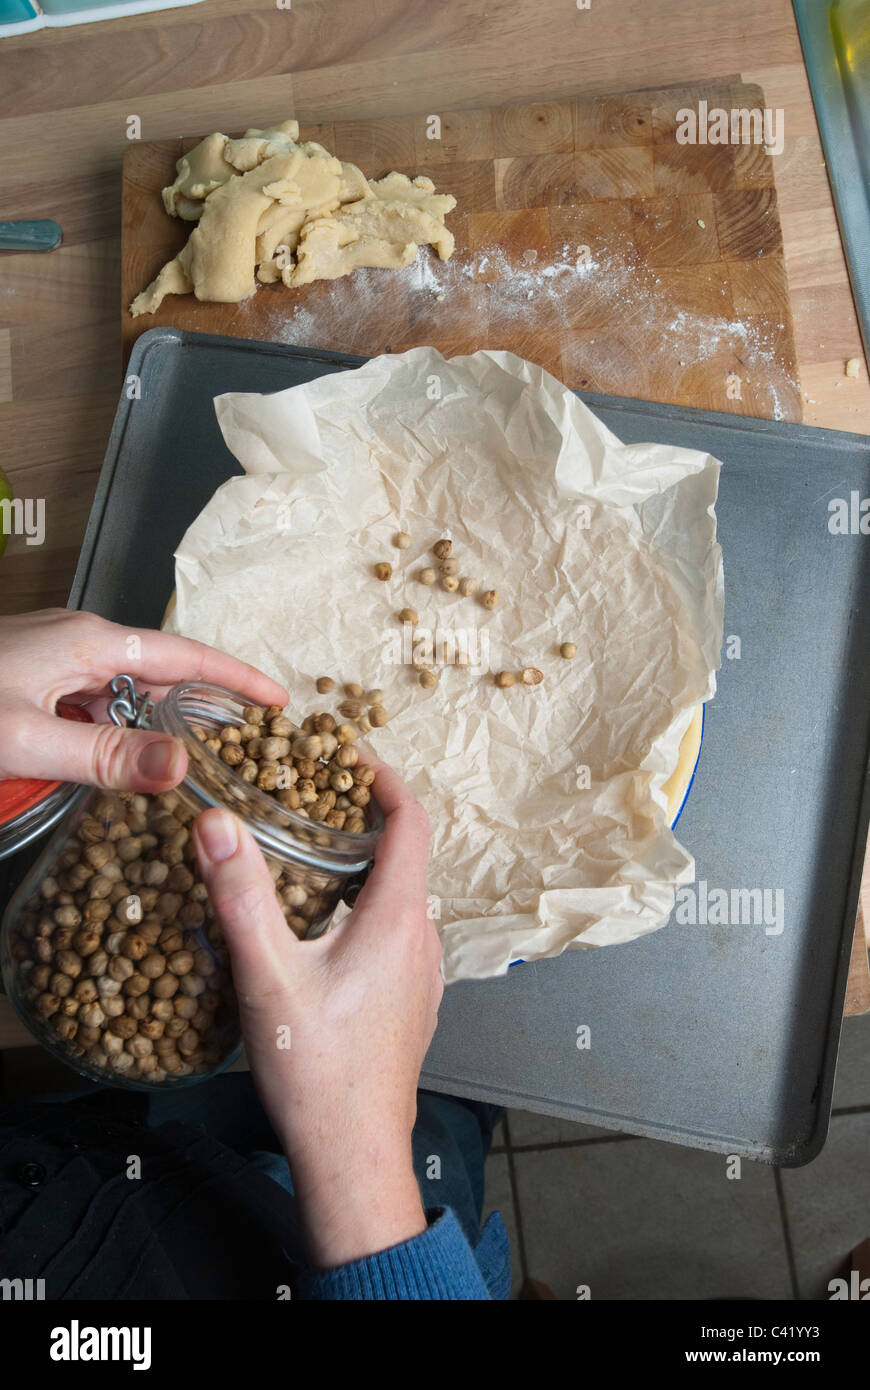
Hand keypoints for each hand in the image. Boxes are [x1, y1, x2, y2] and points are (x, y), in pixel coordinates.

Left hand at [0, 608, 286, 792]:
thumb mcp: (25, 739)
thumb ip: (103, 755)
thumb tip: (182, 767)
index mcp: (90, 642)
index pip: (185, 656)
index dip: (236, 678)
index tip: (277, 700)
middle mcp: (78, 640)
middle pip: (159, 674)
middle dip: (201, 707)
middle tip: (242, 744)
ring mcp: (53, 656)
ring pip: (123, 692)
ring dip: (152, 725)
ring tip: (190, 761)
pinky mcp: (32, 675)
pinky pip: (92, 700)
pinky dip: (115, 728)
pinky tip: (118, 758)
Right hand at [193, 757, 441, 1268]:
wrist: (354, 1153)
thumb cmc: (319, 1070)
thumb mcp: (269, 975)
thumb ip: (242, 895)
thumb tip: (217, 823)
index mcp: (399, 918)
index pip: (411, 820)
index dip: (385, 779)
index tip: (351, 756)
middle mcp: (423, 938)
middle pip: (403, 856)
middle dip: (361, 821)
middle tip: (310, 801)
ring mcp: (422, 974)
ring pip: (398, 899)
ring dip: (361, 870)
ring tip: (307, 858)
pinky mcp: (411, 1003)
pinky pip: (395, 935)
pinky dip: (364, 911)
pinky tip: (319, 932)